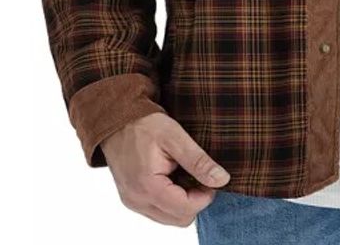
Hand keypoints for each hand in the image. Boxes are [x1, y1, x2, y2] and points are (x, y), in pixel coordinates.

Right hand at [99, 111, 230, 225]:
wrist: (117, 121)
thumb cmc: (145, 125)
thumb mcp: (176, 137)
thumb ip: (198, 161)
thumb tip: (222, 179)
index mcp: (148, 187)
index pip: (186, 210)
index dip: (205, 196)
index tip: (212, 177)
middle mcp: (137, 201)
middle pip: (178, 219)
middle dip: (195, 200)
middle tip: (200, 175)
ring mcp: (133, 202)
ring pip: (169, 217)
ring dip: (183, 201)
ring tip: (185, 174)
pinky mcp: (132, 198)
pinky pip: (158, 210)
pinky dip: (171, 199)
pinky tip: (174, 178)